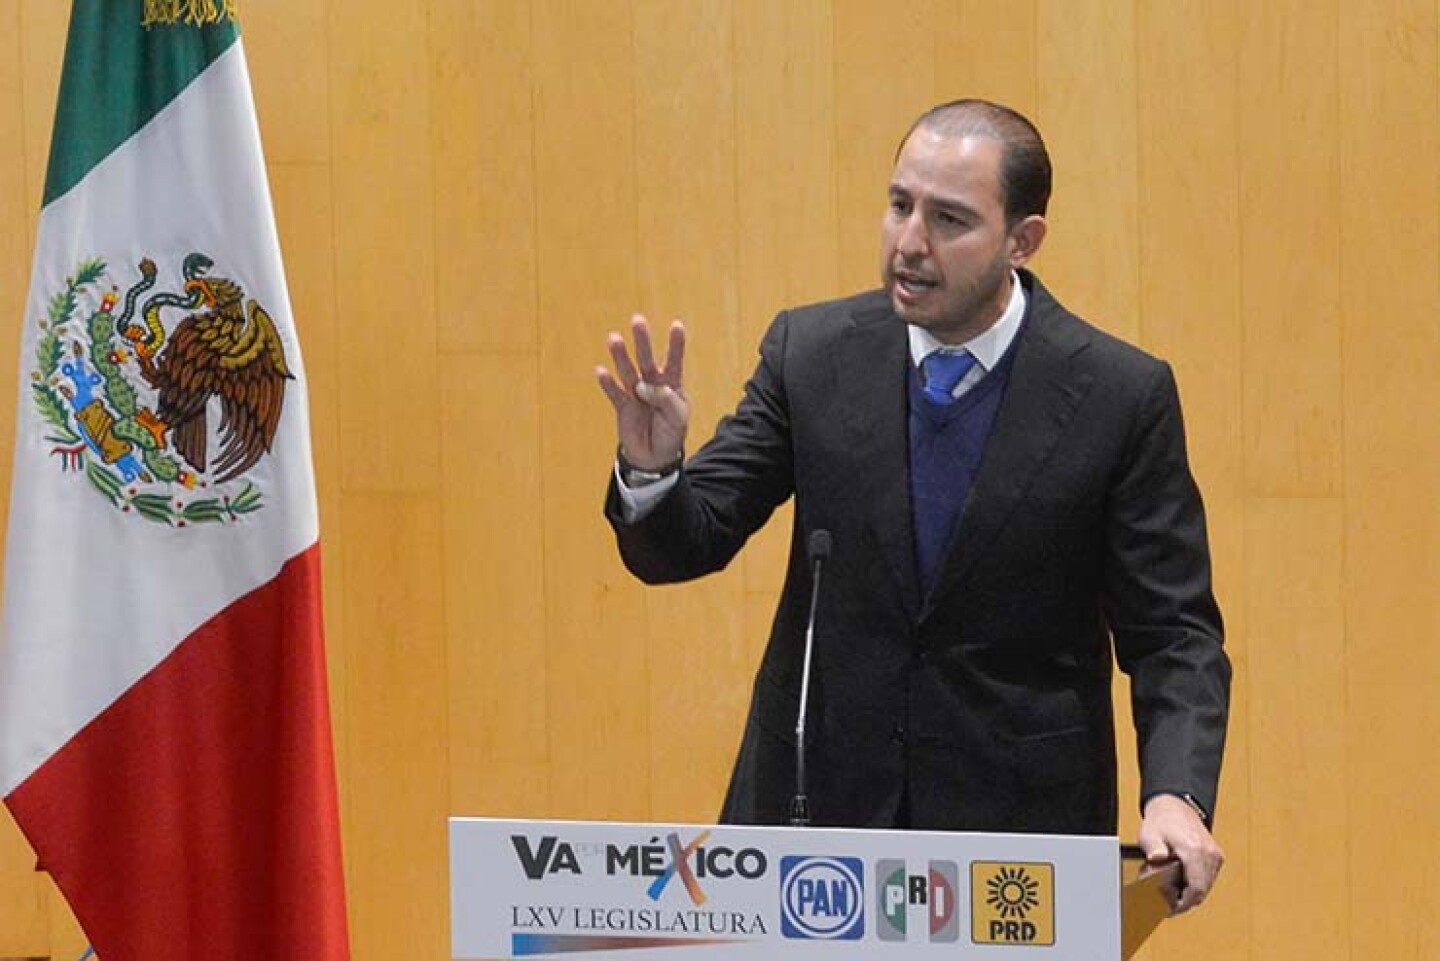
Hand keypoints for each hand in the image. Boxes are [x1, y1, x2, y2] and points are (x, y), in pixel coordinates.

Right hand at [596, 314, 688, 469]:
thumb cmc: (671, 433)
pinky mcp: (623, 407)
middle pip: (647, 360)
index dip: (675, 345)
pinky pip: (615, 393)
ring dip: (621, 356)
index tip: (676, 325)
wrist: (654, 457)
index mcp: (671, 385)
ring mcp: (636, 394)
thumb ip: (666, 400)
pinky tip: (601, 371)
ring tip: (614, 338)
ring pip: (628, 372)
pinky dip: (608, 384)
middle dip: (642, 341)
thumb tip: (648, 386)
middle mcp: (652, 385)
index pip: (674, 361)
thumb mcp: (678, 418)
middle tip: (637, 320)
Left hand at [1137, 794, 1223, 914]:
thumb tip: (1157, 859)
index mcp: (1194, 850)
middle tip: (1167, 903)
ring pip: (1206, 886)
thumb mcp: (1149, 835)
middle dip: (1184, 900)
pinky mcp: (1216, 856)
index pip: (1196, 889)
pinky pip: (1208, 878)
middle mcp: (1209, 853)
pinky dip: (1197, 884)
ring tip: (1172, 892)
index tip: (1170, 910)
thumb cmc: (1162, 820)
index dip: (1183, 904)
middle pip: (1201, 890)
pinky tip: (1182, 884)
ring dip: (1191, 893)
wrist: (1175, 805)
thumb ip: (1153, 849)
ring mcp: (1215, 855)